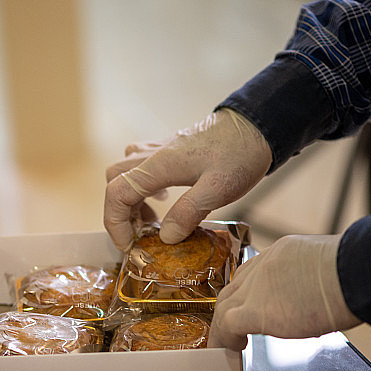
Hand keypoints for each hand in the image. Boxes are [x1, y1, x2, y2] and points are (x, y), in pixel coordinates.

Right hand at [104, 108, 271, 250]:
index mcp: (158, 165)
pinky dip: (143, 190)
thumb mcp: (219, 188)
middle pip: (114, 182)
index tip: (130, 246)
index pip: (117, 193)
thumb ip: (189, 212)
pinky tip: (164, 200)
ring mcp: (159, 151)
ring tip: (153, 223)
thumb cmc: (240, 154)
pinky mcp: (169, 151)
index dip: (115, 223)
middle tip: (141, 235)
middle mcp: (151, 155)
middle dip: (120, 214)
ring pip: (125, 174)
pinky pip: (140, 169)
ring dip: (131, 202)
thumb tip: (165, 238)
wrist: (256, 125)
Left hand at [208, 234, 360, 350]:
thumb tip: (307, 297)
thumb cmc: (351, 272)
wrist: (354, 272)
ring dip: (222, 326)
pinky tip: (234, 348)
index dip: (244, 292)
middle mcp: (263, 266)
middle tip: (230, 327)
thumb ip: (304, 278)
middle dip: (228, 309)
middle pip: (233, 289)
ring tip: (227, 343)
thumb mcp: (322, 266)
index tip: (245, 304)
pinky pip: (227, 325)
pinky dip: (225, 338)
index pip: (250, 272)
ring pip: (224, 305)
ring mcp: (256, 286)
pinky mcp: (256, 311)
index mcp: (280, 252)